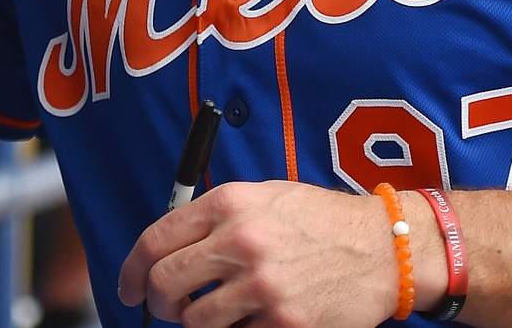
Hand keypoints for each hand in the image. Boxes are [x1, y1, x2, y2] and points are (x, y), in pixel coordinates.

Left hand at [118, 181, 407, 327]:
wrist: (383, 247)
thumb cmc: (322, 221)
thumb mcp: (265, 196)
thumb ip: (216, 216)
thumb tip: (169, 246)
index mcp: (229, 204)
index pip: (155, 240)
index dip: (131, 270)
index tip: (128, 288)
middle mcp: (241, 241)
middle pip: (165, 284)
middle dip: (157, 302)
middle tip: (165, 308)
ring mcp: (262, 285)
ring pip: (195, 321)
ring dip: (196, 322)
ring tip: (213, 313)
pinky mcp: (284, 322)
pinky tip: (251, 318)